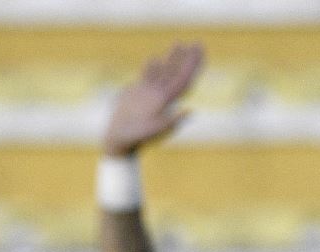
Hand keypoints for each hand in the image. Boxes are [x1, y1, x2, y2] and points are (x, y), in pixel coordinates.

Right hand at [104, 42, 203, 157]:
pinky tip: (154, 58)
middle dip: (187, 58)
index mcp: (167, 100)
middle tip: (197, 43)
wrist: (119, 138)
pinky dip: (151, 67)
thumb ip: (171, 121)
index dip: (193, 64)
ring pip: (163, 71)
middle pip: (177, 72)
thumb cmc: (137, 137)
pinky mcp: (136, 94)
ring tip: (178, 44)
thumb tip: (190, 110)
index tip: (200, 51)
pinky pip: (146, 77)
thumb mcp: (155, 130)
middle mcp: (161, 94)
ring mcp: (149, 93)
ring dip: (172, 59)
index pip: (184, 78)